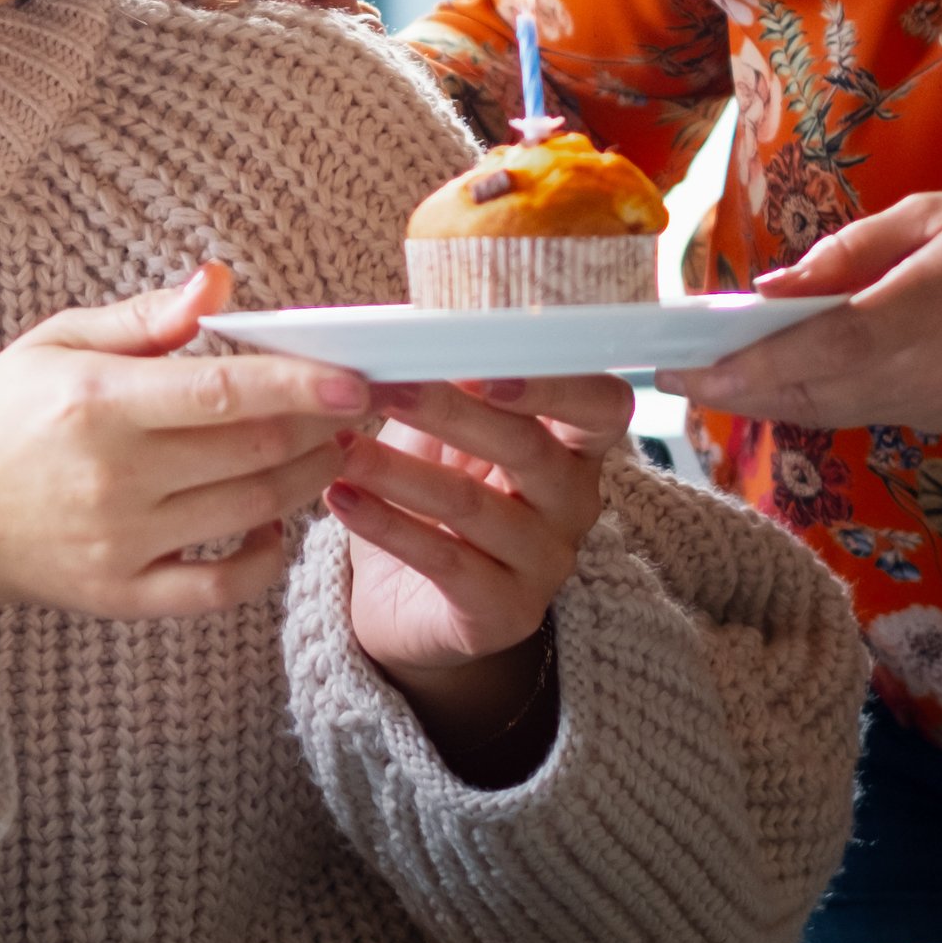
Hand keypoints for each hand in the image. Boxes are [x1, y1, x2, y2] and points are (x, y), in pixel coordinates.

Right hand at [0, 265, 371, 676]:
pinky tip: (276, 522)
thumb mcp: (55, 342)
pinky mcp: (123, 594)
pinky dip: (265, 558)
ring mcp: (120, 542)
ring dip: (306, 479)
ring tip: (328, 449)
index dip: (299, 385)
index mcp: (96, 400)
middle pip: (251, 452)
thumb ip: (145, 316)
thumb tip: (221, 282)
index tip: (355, 377)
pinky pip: (220, 588)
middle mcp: (112, 476)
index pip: (222, 392)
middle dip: (319, 427)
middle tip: (356, 406)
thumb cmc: (2, 417)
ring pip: (250, 511)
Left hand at [322, 382, 609, 782]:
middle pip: (529, 450)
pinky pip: (444, 562)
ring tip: (340, 448)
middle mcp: (574, 505)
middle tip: (383, 388)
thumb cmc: (432, 496)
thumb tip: (402, 330)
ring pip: (473, 507)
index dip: (554, 383)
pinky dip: (385, 525)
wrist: (407, 601)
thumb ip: (439, 387)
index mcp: (573, 447)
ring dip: (397, 471)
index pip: (602, 406)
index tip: (485, 366)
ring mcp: (545, 563)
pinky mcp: (505, 612)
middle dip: (451, 412)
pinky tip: (339, 497)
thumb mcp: (438, 435)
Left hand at [656, 188, 941, 431]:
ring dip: (768, 401)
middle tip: (673, 377)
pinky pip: (863, 415)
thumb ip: (848, 252)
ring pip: (831, 413)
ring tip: (710, 379)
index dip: (745, 365)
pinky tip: (777, 383)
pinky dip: (813, 402)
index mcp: (923, 313)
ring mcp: (936, 408)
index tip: (684, 366)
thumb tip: (773, 287)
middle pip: (810, 394)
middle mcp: (924, 374)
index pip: (814, 351)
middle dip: (737, 391)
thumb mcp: (932, 217)